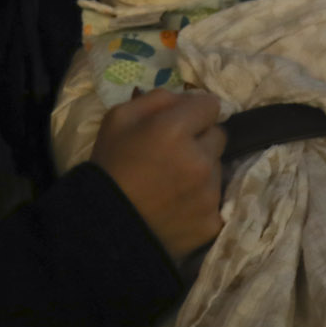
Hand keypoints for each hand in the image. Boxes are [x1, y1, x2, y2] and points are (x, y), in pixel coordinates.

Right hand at [90, 89, 225, 261]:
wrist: (106, 228)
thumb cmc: (110, 167)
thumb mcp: (118, 118)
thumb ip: (155, 99)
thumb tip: (183, 99)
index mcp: (176, 129)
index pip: (211, 105)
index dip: (195, 111)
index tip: (183, 122)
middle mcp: (200, 159)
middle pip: (218, 137)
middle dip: (201, 139)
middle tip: (175, 153)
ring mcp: (210, 193)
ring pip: (217, 168)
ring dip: (201, 170)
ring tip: (172, 183)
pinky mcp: (213, 221)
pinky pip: (216, 200)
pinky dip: (201, 200)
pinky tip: (178, 205)